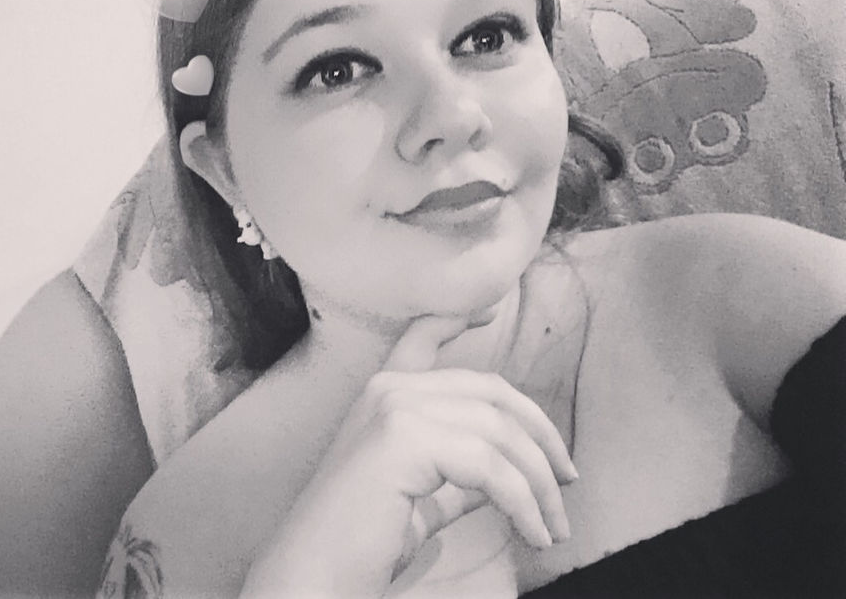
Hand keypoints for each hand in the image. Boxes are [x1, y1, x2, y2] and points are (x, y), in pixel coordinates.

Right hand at [240, 316, 577, 597]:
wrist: (313, 575)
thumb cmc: (358, 546)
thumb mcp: (420, 501)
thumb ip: (458, 478)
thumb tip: (508, 473)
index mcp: (384, 396)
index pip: (424, 337)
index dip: (460, 318)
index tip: (492, 308)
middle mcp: (389, 389)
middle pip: (492, 393)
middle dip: (541, 436)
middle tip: (566, 482)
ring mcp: (396, 408)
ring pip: (500, 432)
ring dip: (539, 483)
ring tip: (553, 527)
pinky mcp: (405, 439)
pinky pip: (492, 467)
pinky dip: (525, 503)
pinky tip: (534, 533)